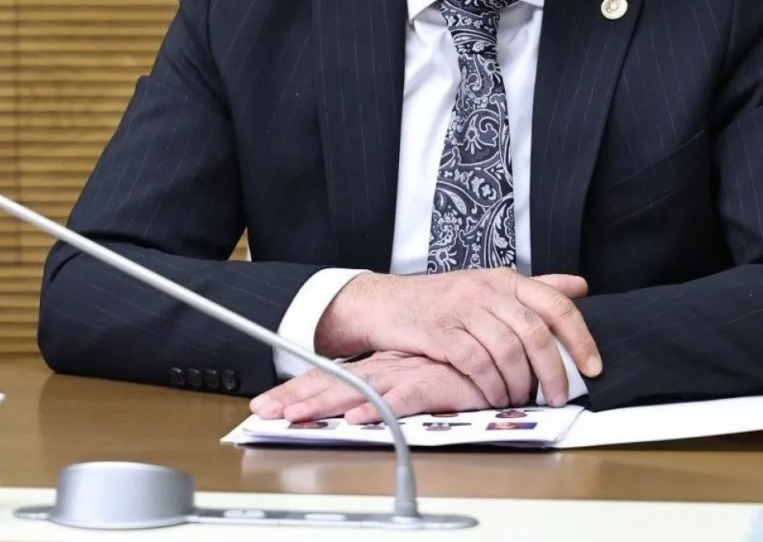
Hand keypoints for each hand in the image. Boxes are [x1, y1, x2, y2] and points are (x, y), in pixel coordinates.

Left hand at [251, 351, 487, 423]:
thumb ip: (395, 389)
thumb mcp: (419, 375)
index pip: (333, 377)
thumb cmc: (461, 363)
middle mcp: (389, 368)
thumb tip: (361, 407)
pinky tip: (358, 419)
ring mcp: (409, 373)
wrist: (496, 343)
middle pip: (336, 382)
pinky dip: (380, 408)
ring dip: (326, 403)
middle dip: (299, 398)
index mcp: (382, 366)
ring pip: (360, 389)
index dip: (300, 390)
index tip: (267, 405)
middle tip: (265, 411)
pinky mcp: (435, 381)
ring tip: (296, 416)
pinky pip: (403, 397)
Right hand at [313, 268, 600, 407]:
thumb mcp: (489, 286)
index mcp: (505, 278)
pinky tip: (493, 396)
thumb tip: (580, 287)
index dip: (580, 337)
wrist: (385, 302)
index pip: (555, 304)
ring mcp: (463, 309)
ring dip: (519, 384)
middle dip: (552, 372)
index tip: (593, 366)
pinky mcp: (440, 331)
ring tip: (520, 399)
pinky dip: (490, 386)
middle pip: (535, 333)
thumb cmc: (441, 299)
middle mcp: (487, 290)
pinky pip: (475, 363)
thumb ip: (535, 288)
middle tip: (557, 396)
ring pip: (507, 351)